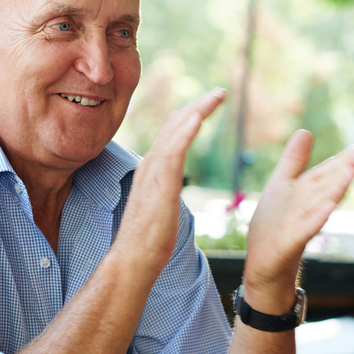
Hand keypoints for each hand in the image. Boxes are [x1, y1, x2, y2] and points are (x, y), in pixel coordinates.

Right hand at [114, 89, 226, 278]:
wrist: (133, 261)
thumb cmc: (148, 241)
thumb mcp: (161, 205)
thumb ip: (165, 189)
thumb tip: (171, 187)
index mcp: (152, 169)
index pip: (172, 133)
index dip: (190, 115)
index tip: (209, 104)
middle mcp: (150, 165)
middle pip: (174, 124)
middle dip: (198, 105)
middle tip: (220, 92)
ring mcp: (153, 174)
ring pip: (175, 132)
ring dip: (197, 110)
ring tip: (217, 96)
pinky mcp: (159, 187)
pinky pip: (173, 152)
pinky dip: (185, 131)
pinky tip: (198, 117)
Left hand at [241, 131, 353, 312]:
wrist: (263, 267)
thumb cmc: (273, 227)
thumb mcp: (281, 186)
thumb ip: (293, 161)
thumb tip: (305, 130)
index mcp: (305, 194)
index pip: (325, 174)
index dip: (341, 161)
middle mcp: (307, 210)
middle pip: (326, 187)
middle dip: (342, 170)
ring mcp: (299, 227)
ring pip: (319, 205)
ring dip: (334, 190)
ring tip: (349, 173)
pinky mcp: (288, 243)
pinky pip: (304, 230)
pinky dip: (316, 219)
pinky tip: (328, 208)